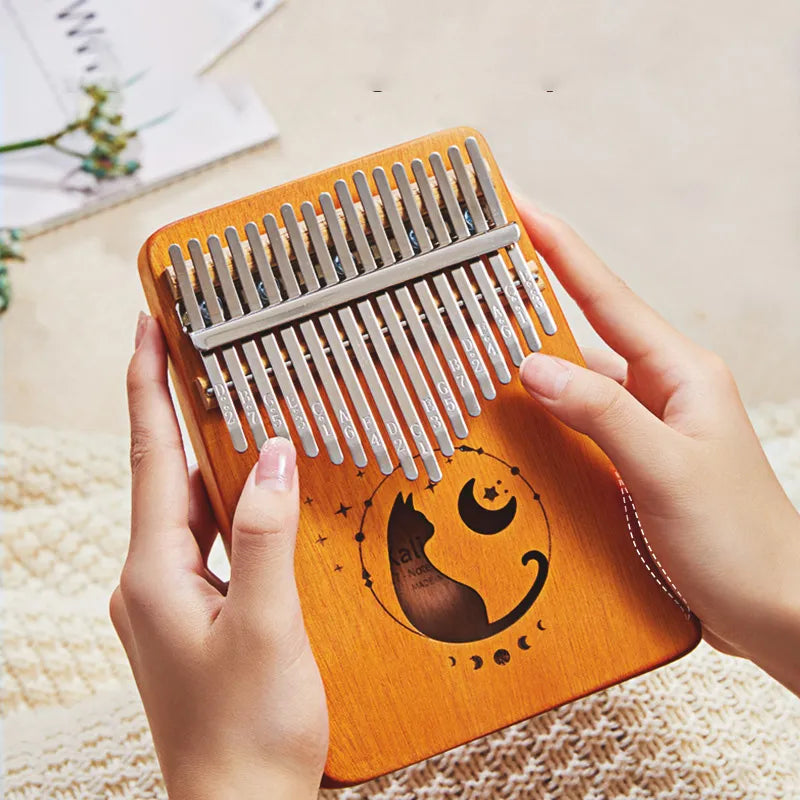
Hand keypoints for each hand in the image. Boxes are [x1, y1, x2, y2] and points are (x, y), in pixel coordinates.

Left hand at [110, 314, 327, 799]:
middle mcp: (151, 580)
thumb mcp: (267, 627)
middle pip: (168, 476)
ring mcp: (172, 600)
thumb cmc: (249, 731)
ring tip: (251, 421)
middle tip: (213, 358)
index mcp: (153, 573)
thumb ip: (266, 535)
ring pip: (194, 511)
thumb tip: (273, 453)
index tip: (147, 325)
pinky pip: (213, 544)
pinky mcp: (198, 617)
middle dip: (186, 414)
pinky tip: (269, 507)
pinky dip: (237, 513)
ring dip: (219, 466)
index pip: (151, 455)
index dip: (147, 384)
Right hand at [516, 201, 799, 694]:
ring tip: (476, 363)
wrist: (772, 611)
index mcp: (681, 373)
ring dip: (530, 377)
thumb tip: (533, 367)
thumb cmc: (742, 541)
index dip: (561, 250)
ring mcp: (643, 429)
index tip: (521, 210)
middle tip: (474, 287)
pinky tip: (511, 433)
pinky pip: (575, 428)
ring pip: (574, 386)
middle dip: (529, 310)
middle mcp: (660, 392)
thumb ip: (601, 414)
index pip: (607, 297)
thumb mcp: (668, 470)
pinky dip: (542, 424)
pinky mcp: (629, 464)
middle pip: (582, 336)